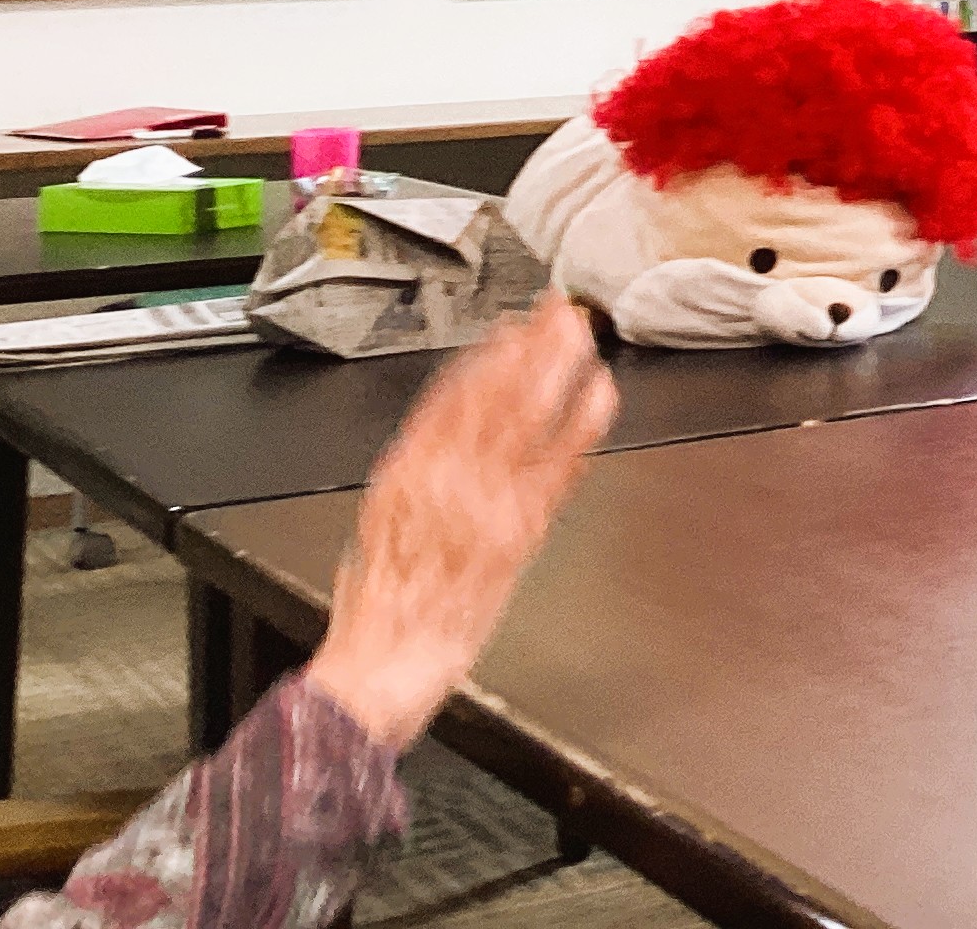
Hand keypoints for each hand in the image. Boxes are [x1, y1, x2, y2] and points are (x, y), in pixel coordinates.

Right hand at [304, 296, 614, 751]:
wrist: (382, 666)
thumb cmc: (381, 604)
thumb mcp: (379, 521)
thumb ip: (414, 472)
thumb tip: (442, 432)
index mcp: (406, 470)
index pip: (452, 394)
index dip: (488, 353)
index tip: (515, 322)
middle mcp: (444, 477)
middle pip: (495, 394)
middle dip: (531, 348)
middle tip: (562, 311)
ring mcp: (483, 503)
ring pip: (525, 419)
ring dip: (557, 372)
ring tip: (584, 339)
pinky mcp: (515, 535)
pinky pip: (555, 471)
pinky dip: (578, 428)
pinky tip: (598, 400)